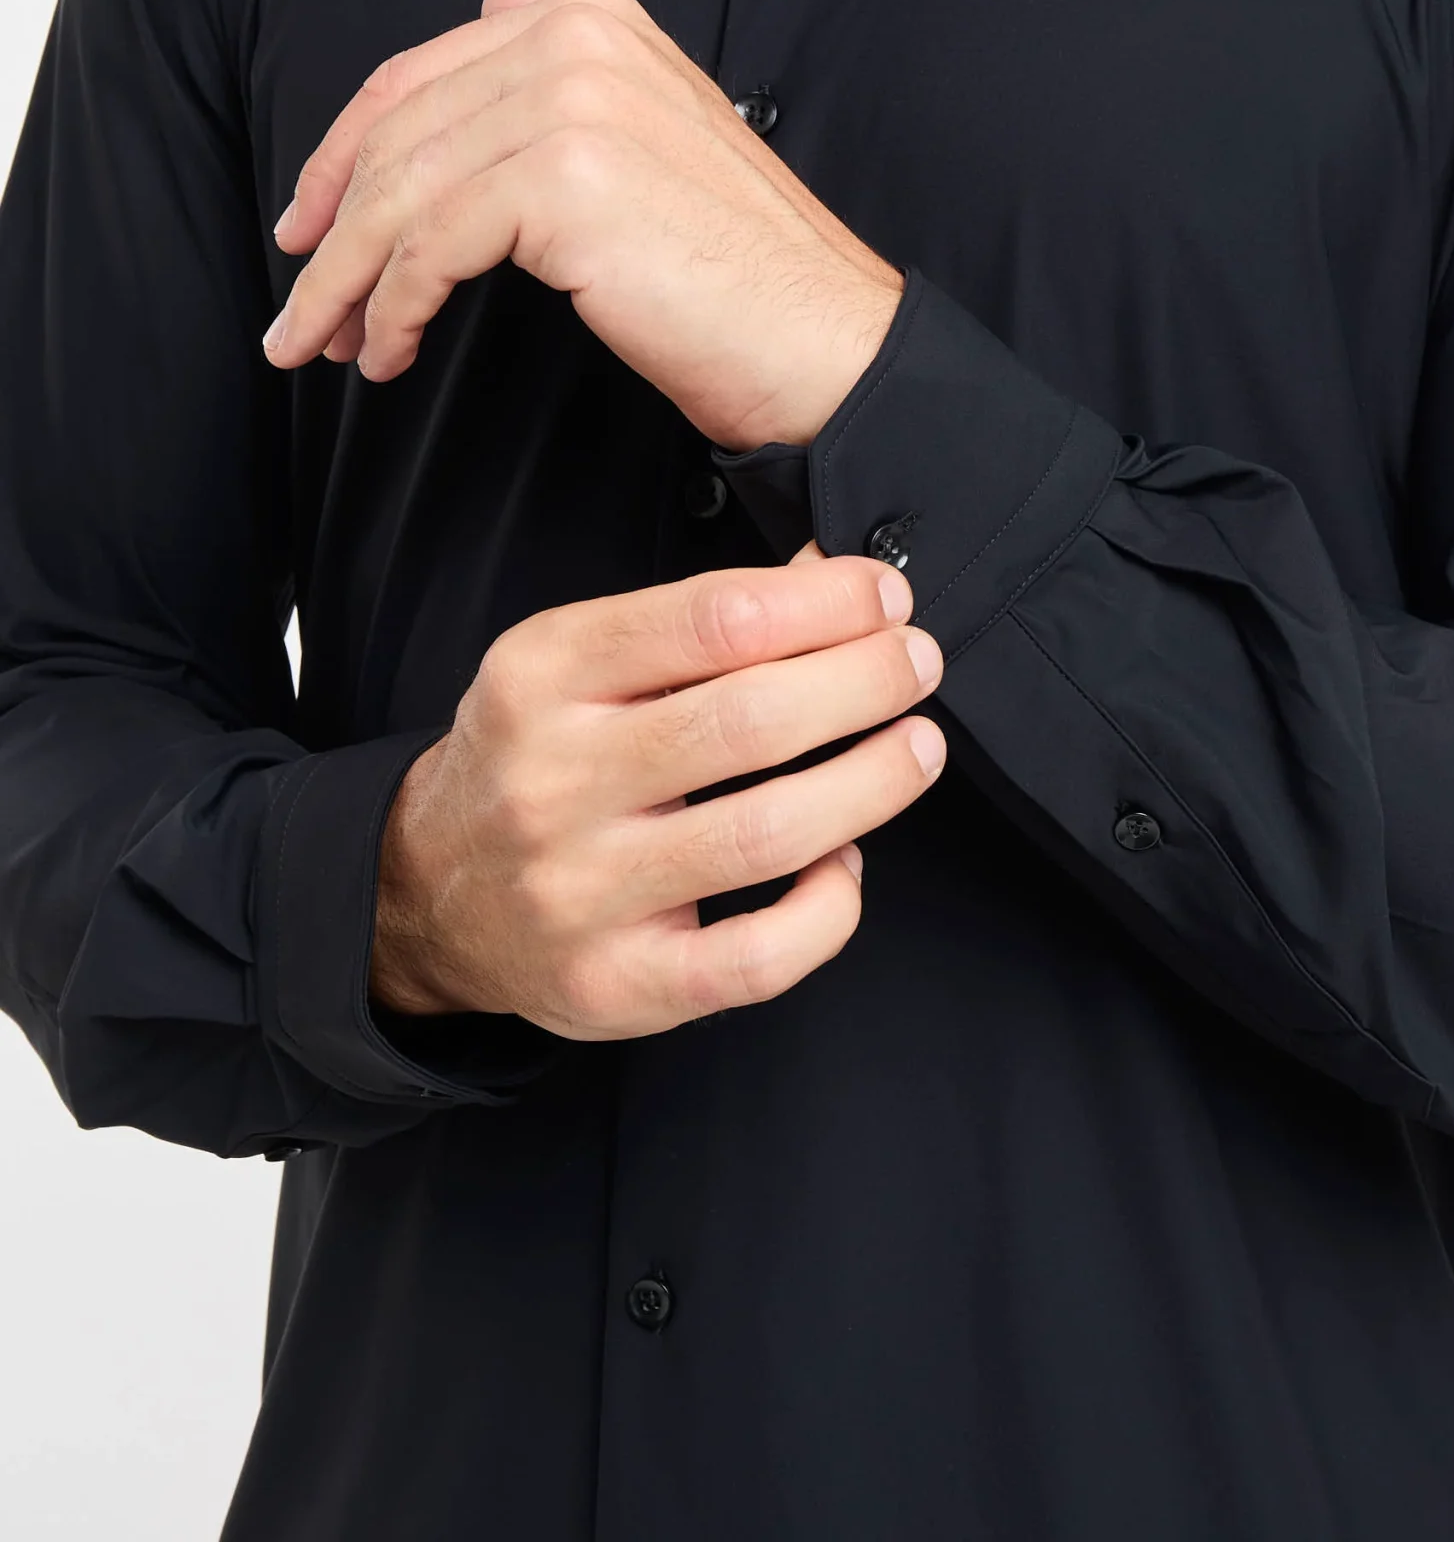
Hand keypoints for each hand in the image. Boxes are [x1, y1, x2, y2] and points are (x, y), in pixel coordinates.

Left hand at [263, 0, 902, 449]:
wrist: (820, 336)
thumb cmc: (733, 263)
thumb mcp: (640, 136)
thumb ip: (557, 66)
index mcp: (593, 17)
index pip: (421, 75)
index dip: (345, 155)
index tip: (308, 225)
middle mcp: (578, 39)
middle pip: (398, 136)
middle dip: (331, 233)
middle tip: (299, 314)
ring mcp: (571, 102)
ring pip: (400, 196)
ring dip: (344, 285)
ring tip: (327, 349)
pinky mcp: (563, 181)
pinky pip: (428, 249)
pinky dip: (392, 309)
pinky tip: (392, 352)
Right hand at [370, 553, 945, 1036]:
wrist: (428, 890)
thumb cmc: (534, 755)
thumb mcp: (581, 659)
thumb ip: (702, 619)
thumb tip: (835, 577)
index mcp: (543, 674)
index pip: (712, 619)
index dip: (824, 603)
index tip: (884, 596)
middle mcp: (553, 779)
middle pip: (748, 720)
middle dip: (863, 681)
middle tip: (917, 664)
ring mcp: (581, 891)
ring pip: (764, 834)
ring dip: (870, 783)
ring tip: (917, 748)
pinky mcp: (616, 983)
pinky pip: (756, 958)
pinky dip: (828, 908)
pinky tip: (846, 863)